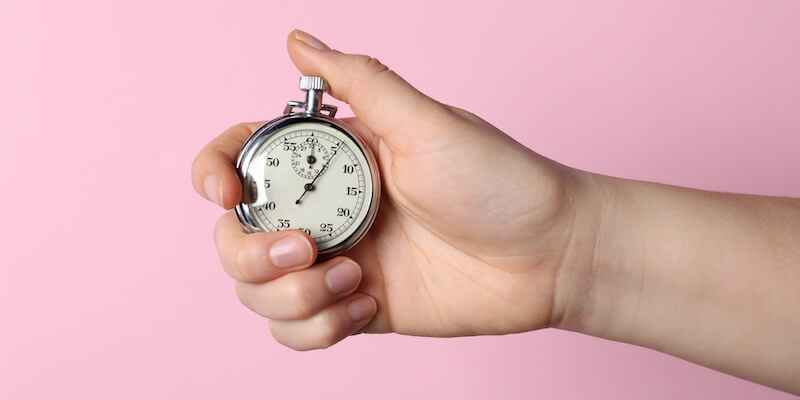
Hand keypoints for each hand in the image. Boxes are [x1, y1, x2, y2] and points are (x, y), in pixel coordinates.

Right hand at [191, 30, 599, 349]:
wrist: (548, 255)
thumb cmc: (498, 181)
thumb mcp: (426, 123)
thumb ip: (359, 82)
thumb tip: (297, 39)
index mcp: (333, 160)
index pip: (243, 160)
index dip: (214, 176)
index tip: (225, 196)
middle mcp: (327, 210)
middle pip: (235, 239)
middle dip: (254, 254)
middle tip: (309, 250)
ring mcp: (339, 262)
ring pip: (258, 293)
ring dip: (291, 297)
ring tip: (353, 282)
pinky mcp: (356, 308)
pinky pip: (298, 330)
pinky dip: (318, 327)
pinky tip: (368, 306)